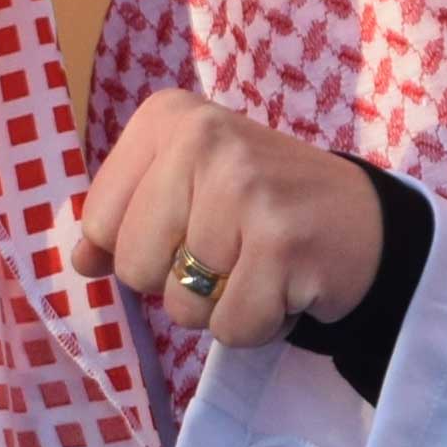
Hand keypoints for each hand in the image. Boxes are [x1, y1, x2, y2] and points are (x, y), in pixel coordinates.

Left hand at [71, 90, 389, 349]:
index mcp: (169, 117)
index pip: (98, 222)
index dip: (139, 247)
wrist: (366, 221)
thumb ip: (125, 218)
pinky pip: (232, 328)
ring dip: (221, 306)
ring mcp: (245, 189)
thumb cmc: (262, 207)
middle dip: (178, 282)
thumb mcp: (187, 188)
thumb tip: (80, 262)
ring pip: (182, 306)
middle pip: (134, 267)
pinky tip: (286, 286)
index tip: (189, 227)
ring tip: (260, 267)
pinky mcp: (282, 243)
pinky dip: (260, 325)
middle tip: (232, 252)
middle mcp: (204, 140)